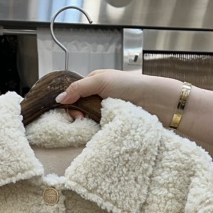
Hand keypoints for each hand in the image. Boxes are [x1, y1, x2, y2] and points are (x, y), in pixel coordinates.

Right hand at [57, 70, 182, 126]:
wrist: (153, 100)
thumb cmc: (129, 85)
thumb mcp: (100, 81)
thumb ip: (78, 88)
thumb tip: (59, 99)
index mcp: (94, 82)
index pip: (74, 94)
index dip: (71, 104)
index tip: (77, 114)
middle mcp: (99, 95)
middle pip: (80, 108)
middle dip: (79, 115)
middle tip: (83, 121)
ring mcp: (107, 109)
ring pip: (89, 119)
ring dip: (88, 124)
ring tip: (94, 126)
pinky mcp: (114, 121)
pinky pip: (100, 128)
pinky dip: (98, 129)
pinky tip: (100, 130)